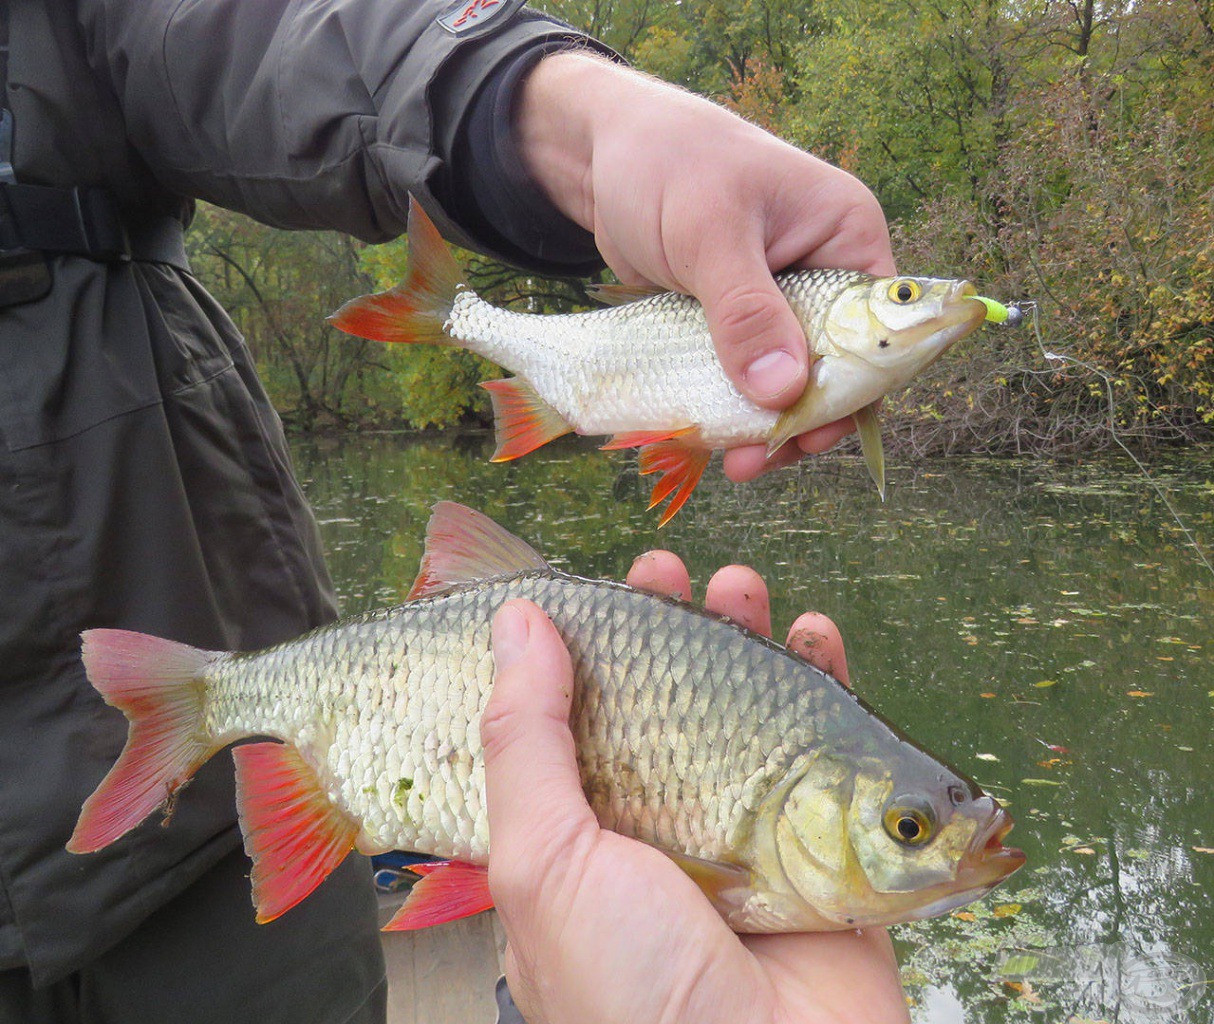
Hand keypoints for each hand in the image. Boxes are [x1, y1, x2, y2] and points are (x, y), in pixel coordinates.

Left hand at [480, 554, 908, 1023]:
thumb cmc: (628, 995)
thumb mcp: (545, 862)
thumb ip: (526, 741)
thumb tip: (515, 623)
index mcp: (588, 833)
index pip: (587, 717)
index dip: (595, 650)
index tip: (602, 589)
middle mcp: (665, 827)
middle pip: (673, 704)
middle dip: (674, 632)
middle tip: (674, 573)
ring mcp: (748, 833)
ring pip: (752, 713)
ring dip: (751, 641)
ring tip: (742, 587)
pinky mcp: (824, 845)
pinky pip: (834, 748)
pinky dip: (831, 684)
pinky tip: (818, 637)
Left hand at [515, 53, 895, 481]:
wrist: (606, 153)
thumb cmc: (669, 165)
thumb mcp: (709, 234)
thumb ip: (746, 312)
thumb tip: (785, 393)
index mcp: (845, 239)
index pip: (877, 333)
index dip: (850, 394)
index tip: (805, 438)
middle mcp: (825, 274)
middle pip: (833, 370)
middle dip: (796, 421)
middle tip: (751, 463)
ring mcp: (780, 302)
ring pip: (787, 381)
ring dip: (759, 424)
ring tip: (729, 462)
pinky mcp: (738, 321)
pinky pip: (746, 376)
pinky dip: (730, 405)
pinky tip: (708, 436)